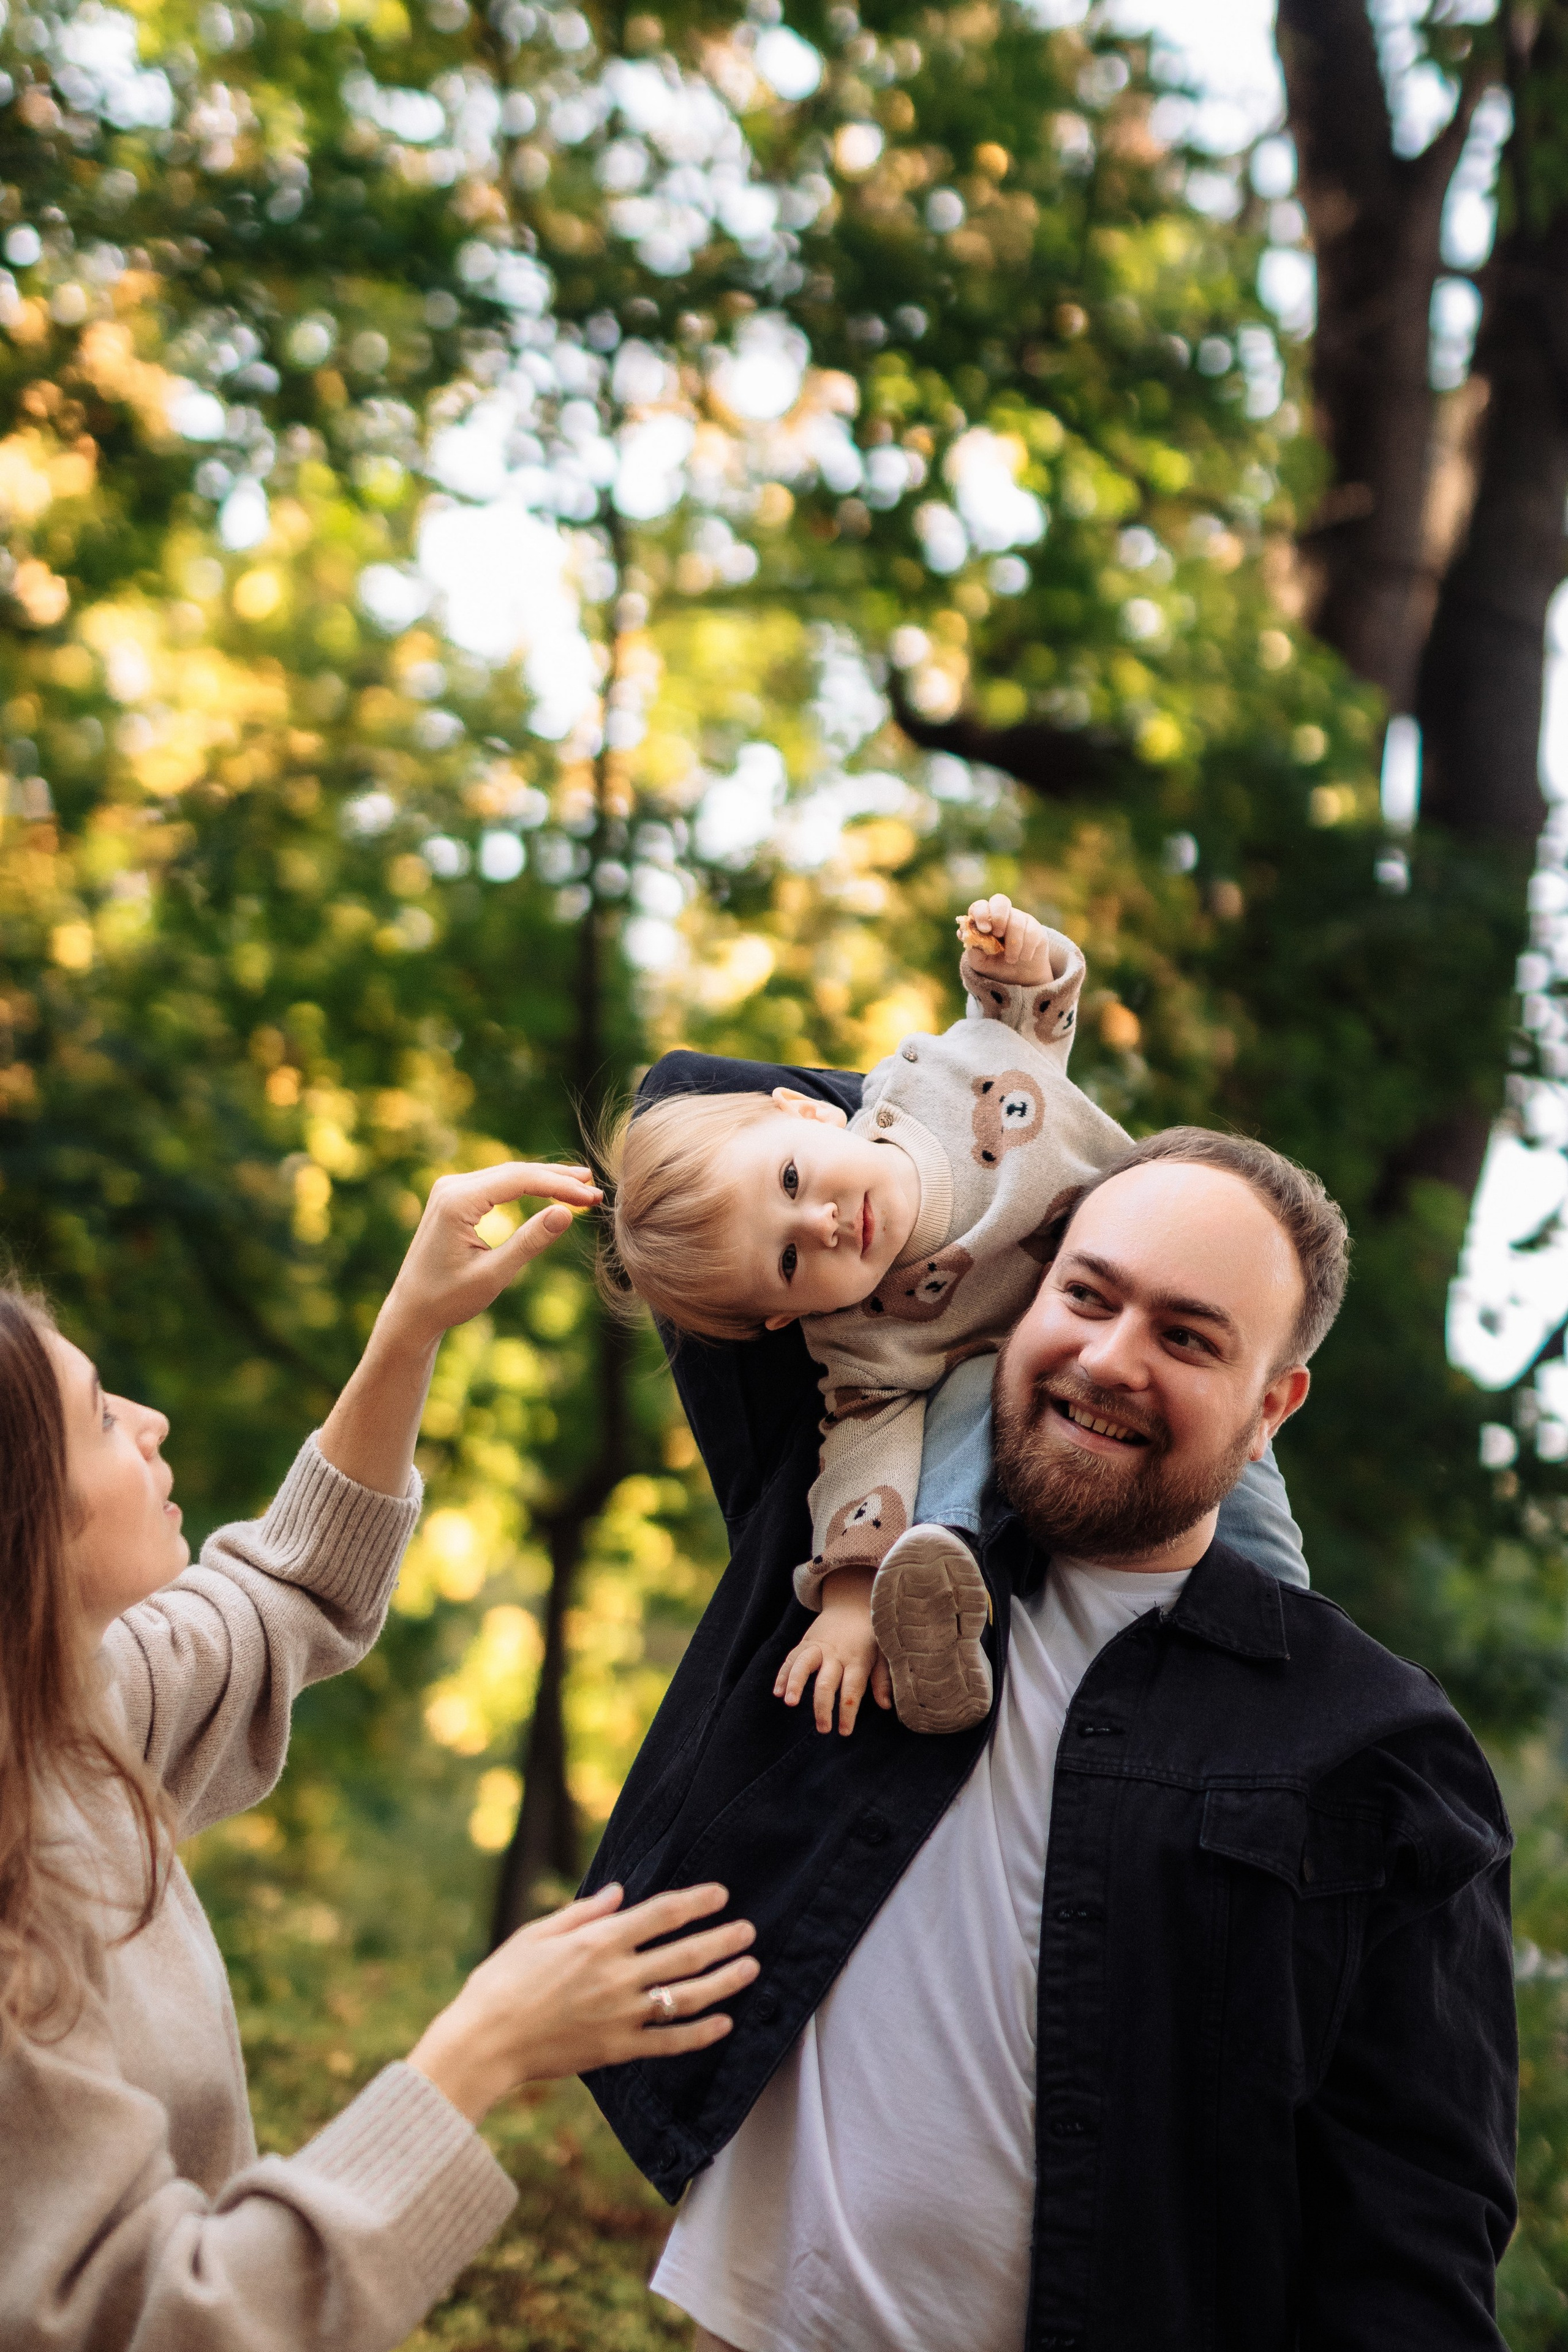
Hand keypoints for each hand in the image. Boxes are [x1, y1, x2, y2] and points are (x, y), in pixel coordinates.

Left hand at [378, 1161, 602, 1357]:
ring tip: (580, 1186)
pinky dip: (525, 1187)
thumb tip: (565, 1213)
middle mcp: (451, 1186)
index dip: (559, 1186)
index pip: (519, 1180)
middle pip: (515, 1172)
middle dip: (557, 1180)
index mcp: (456, 1202)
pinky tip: (550, 1190)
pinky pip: (496, 1184)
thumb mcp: (494, 1275)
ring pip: (507, 1175)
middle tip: (594, 1189)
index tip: (591, 1198)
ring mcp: (449, 1189)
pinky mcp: (452, 1197)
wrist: (410, 1310)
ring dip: (544, 1180)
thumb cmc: (448, 1299)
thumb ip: (529, 1242)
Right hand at [406, 1882, 758, 2122]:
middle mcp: (617, 1976)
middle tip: (749, 1930)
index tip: (720, 1895)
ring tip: (750, 1969)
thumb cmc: (501, 1981)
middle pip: (684, 1953)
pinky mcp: (617, 2050)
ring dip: (723, 1982)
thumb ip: (583, 1913)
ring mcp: (620, 2015)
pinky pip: (669, 2042)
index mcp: (597, 1941)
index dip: (696, 1902)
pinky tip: (723, 2024)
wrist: (483, 2042)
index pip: (661, 1914)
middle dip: (722, 1939)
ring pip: (686, 1996)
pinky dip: (700, 2034)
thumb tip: (618, 1892)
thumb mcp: (536, 1933)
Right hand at [775, 1566, 892, 1734]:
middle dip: (822, 1707)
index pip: (852, 1690)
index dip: (847, 1712)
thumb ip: (882, 1679)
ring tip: (789, 1703)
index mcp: (857, 1660)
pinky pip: (791, 1658)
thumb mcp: (883, 1654)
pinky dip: (783, 1674)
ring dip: (795, 1683)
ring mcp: (818, 1647)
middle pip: (826, 1682)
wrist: (853, 1603)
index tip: (844, 1732)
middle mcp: (836, 1654)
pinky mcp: (805, 1643)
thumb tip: (885, 1706)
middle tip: (822, 1729)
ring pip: (803, 1665)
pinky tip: (777, 1692)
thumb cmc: (871, 1636)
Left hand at [960, 894, 1055, 985]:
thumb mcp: (980, 962)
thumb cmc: (996, 966)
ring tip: (1011, 960)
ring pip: (1017, 921)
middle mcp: (1002, 916)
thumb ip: (972, 948)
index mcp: (984, 921)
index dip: (981, 913)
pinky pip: (1031, 932)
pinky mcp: (1035, 928)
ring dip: (1013, 944)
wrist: (1019, 979)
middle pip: (1000, 900)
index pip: (980, 906)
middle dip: (999, 916)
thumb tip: (962, 934)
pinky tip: (1023, 957)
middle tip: (999, 934)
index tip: (984, 930)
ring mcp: (1019, 919)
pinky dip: (1026, 949)